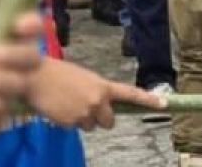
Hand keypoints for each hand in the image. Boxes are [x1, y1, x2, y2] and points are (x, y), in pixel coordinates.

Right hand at [25, 57, 163, 130]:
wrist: (35, 76)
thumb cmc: (57, 73)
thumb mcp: (83, 78)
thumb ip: (96, 91)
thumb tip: (100, 104)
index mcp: (103, 86)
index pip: (131, 93)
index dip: (148, 100)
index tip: (165, 104)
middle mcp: (98, 101)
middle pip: (109, 122)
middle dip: (99, 118)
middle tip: (83, 106)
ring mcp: (85, 113)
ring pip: (90, 126)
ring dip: (81, 119)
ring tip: (67, 103)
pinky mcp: (72, 123)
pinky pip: (74, 128)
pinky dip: (67, 122)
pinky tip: (58, 109)